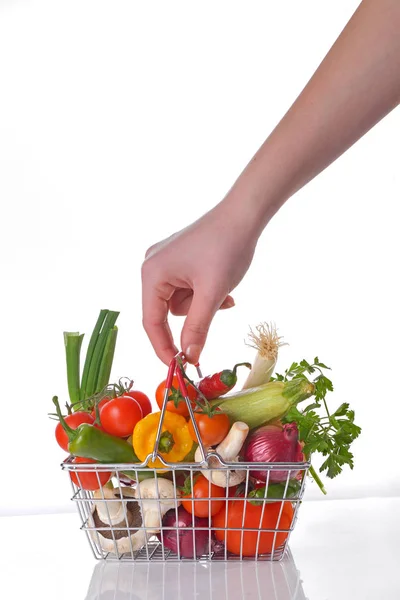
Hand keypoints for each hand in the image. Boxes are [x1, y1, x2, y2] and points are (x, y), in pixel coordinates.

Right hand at [141, 201, 258, 363]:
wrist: (245, 214)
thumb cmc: (227, 247)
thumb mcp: (212, 293)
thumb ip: (198, 328)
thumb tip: (190, 357)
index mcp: (152, 273)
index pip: (152, 322)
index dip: (164, 348)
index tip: (179, 368)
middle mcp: (153, 266)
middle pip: (167, 312)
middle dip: (195, 317)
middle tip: (216, 314)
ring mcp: (166, 262)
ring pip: (181, 303)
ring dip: (203, 305)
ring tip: (224, 292)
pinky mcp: (180, 260)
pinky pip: (188, 289)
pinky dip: (205, 294)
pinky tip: (223, 286)